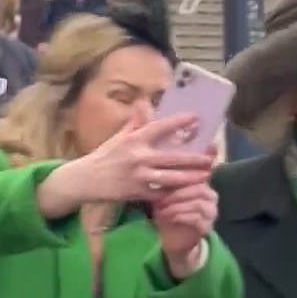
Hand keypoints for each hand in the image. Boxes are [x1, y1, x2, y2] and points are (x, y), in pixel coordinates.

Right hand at [37, 109, 214, 218]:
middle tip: (210, 157)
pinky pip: (161, 193)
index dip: (179, 122)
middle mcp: (138, 157)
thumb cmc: (104, 156)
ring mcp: (139, 176)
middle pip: (172, 157)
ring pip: (171, 178)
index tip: (195, 118)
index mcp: (134, 140)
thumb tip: (146, 104)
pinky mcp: (137, 193)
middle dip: (194, 158)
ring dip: (190, 177)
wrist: (86, 180)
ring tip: (205, 175)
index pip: (160, 127)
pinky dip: (174, 192)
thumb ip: (136, 123)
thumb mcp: (119, 137)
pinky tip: (187, 191)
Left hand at [152, 182, 217, 276]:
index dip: (180, 178)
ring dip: (178, 206)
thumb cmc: (168, 213)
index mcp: (203, 185)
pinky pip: (196, 219)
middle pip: (199, 189)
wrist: (173, 239)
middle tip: (161, 199)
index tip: (161, 182)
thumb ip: (168, 184)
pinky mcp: (207, 227)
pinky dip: (181, 217)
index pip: (197, 175)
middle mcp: (211, 197)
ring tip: (162, 210)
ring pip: (198, 204)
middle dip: (178, 194)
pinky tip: (170, 217)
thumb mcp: (165, 196)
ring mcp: (211, 213)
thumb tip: (161, 172)